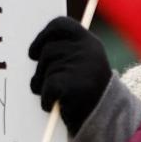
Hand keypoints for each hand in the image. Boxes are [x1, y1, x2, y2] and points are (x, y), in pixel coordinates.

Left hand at [28, 17, 110, 135]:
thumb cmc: (88, 89)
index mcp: (89, 41)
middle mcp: (87, 49)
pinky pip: (47, 87)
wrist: (107, 117)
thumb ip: (66, 50)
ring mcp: (81, 66)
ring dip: (42, 85)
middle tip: (42, 80)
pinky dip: (46, 100)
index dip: (43, 36)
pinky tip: (54, 105)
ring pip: (45, 70)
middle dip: (40, 68)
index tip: (33, 52)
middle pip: (47, 50)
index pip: (60, 24)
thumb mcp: (85, 63)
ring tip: (55, 95)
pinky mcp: (72, 84)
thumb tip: (34, 48)